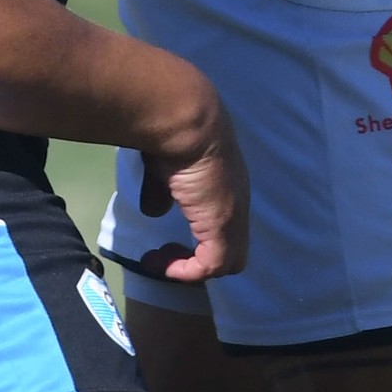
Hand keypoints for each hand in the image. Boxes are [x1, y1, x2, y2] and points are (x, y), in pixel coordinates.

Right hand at [138, 106, 250, 281]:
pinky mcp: (223, 226)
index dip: (201, 236)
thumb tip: (154, 211)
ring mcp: (234, 216)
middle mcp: (237, 202)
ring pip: (227, 261)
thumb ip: (162, 191)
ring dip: (193, 267)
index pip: (225, 222)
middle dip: (200, 257)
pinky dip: (186, 271)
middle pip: (232, 248)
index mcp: (228, 184)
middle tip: (168, 253)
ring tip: (162, 261)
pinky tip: (161, 262)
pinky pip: (210, 266)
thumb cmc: (173, 134)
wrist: (185, 120)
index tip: (169, 237)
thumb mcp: (165, 167)